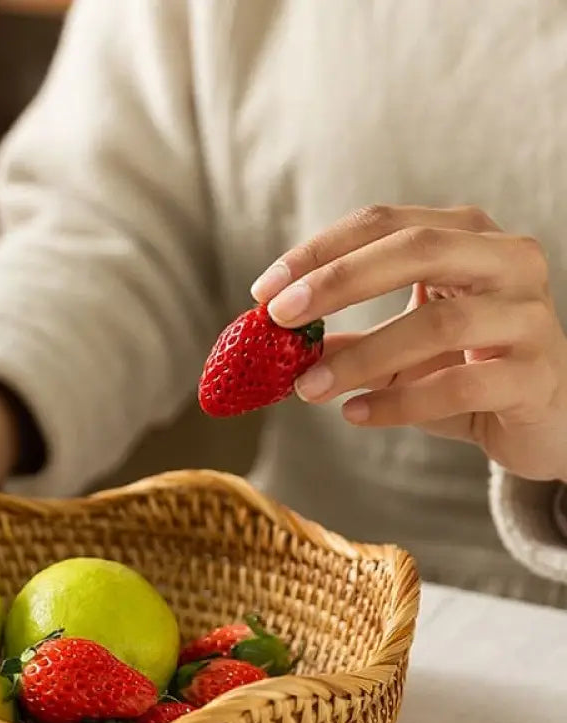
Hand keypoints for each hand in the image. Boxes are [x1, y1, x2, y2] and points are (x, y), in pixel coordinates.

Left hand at [250, 204, 566, 481]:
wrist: (546, 420)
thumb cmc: (465, 369)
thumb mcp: (395, 350)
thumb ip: (341, 341)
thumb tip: (269, 343)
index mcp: (465, 237)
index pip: (382, 223)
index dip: (318, 252)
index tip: (263, 291)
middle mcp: (505, 260)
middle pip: (415, 249)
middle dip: (337, 282)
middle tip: (280, 319)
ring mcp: (527, 315)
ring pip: (437, 323)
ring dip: (360, 356)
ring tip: (308, 388)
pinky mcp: (536, 374)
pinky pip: (459, 385)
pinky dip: (398, 403)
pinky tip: (355, 415)